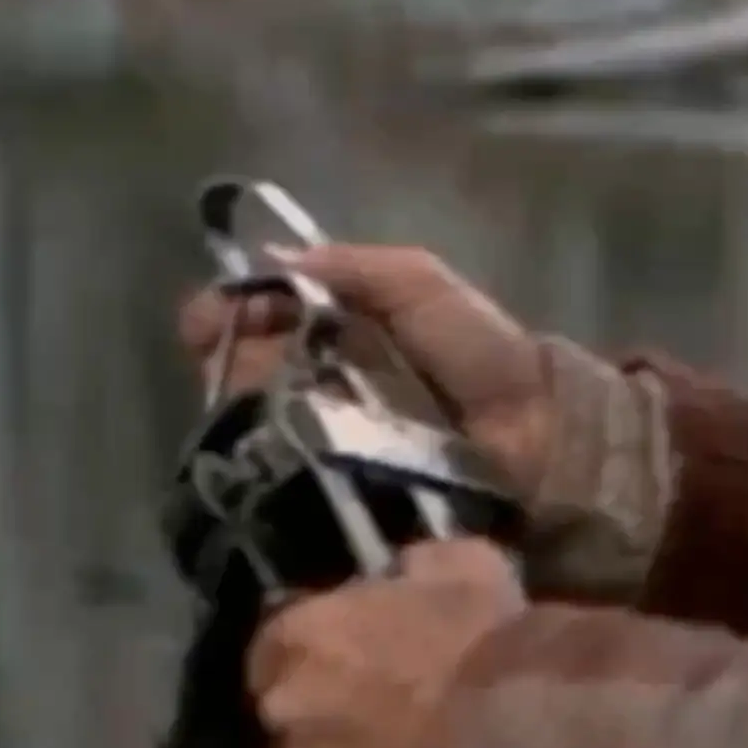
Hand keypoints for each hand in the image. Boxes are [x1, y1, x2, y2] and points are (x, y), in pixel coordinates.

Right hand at [176, 243, 561, 490]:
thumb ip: (357, 266)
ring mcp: (330, 440)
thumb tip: (272, 257)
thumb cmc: (483, 355)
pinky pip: (289, 471)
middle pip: (249, 366)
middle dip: (227, 353)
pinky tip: (262, 443)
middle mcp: (328, 383)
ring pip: (259, 418)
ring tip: (243, 391)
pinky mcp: (341, 491)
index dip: (231, 310)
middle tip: (215, 348)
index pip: (266, 314)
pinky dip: (270, 457)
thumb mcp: (423, 286)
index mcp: (346, 331)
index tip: (207, 316)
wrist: (539, 437)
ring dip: (241, 400)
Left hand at [249, 538, 528, 747]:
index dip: (317, 650)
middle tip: (387, 710)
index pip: (276, 644)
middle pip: (294, 714)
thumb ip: (415, 570)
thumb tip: (405, 573)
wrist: (530, 743)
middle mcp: (288, 716)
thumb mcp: (464, 567)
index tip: (353, 653)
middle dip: (328, 712)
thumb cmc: (489, 643)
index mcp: (302, 640)